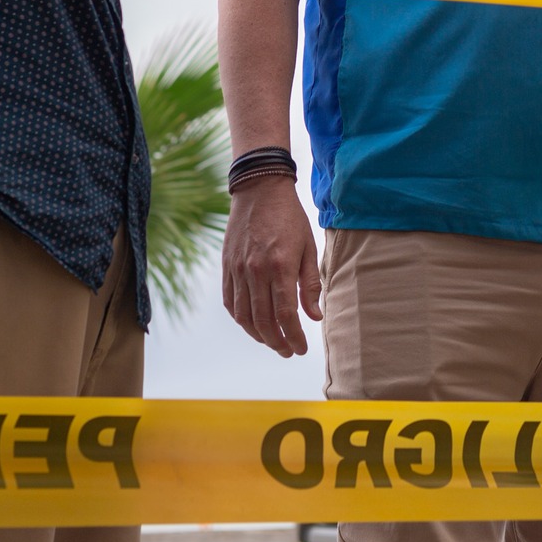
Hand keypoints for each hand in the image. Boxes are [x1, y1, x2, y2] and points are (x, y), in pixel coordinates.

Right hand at [221, 177, 321, 355]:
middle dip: (277, 342)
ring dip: (258, 335)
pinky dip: (241, 319)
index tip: (301, 348)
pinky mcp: (226, 267)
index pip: (285, 314)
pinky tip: (253, 324)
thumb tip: (314, 316)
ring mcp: (237, 270)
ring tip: (273, 342)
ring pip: (243, 316)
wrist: (259, 190)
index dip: (293, 336)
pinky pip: (230, 302)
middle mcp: (255, 271)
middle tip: (288, 351)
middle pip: (263, 321)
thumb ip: (310, 284)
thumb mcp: (308, 247)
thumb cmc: (289, 218)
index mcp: (279, 266)